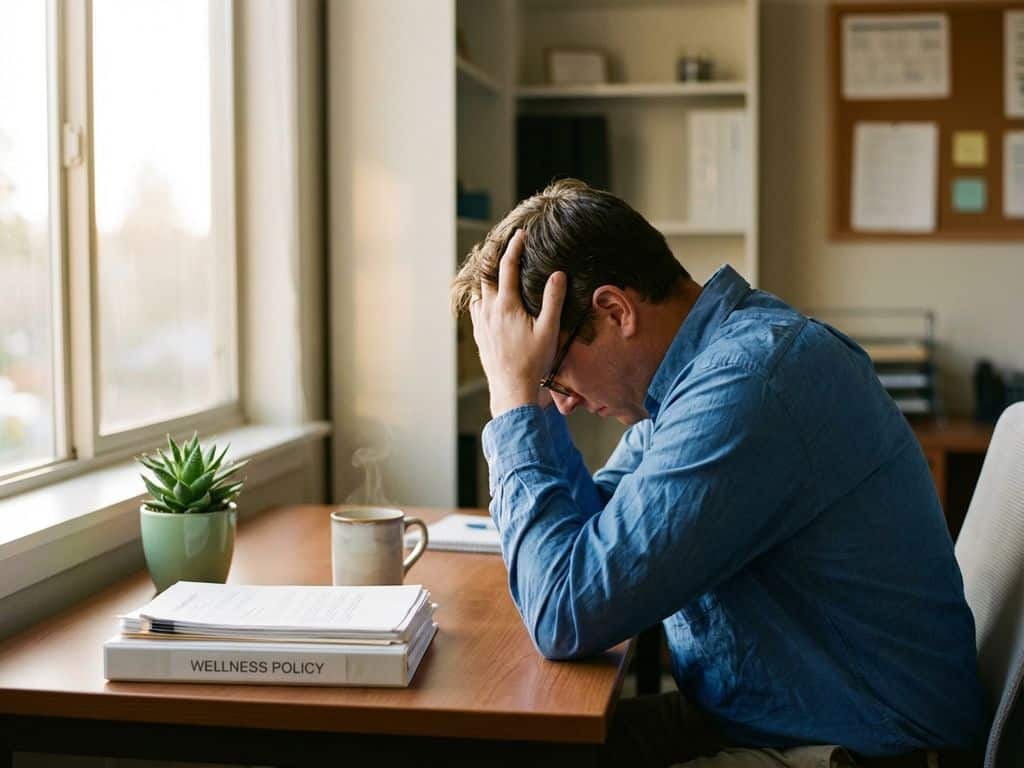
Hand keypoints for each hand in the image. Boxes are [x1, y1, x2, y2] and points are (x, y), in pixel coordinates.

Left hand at [469, 230, 565, 417]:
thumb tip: (558, 274)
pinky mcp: (479, 335)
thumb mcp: (549, 330)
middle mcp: (489, 310)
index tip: (520, 235)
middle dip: (493, 256)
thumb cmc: (533, 362)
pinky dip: (481, 295)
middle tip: (501, 243)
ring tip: (493, 268)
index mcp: (506, 305)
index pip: (508, 267)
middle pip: (486, 274)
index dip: (514, 248)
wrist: (511, 390)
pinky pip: (476, 308)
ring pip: (478, 291)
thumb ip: (553, 300)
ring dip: (485, 277)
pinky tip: (487, 299)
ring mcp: (481, 323)